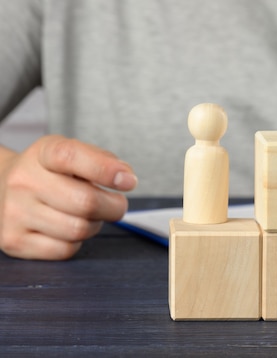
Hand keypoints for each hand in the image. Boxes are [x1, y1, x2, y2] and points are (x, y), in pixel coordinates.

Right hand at [0, 135, 136, 259]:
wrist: (1, 188)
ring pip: (78, 230)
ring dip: (94, 225)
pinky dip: (76, 242)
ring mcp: (15, 212)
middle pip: (85, 202)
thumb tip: (126, 178)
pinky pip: (65, 250)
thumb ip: (102, 161)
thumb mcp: (71, 153)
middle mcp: (23, 181)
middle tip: (115, 205)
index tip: (128, 181)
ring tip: (86, 215)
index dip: (105, 169)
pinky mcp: (14, 241)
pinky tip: (67, 229)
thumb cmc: (49, 173)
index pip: (71, 156)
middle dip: (113, 207)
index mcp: (43, 153)